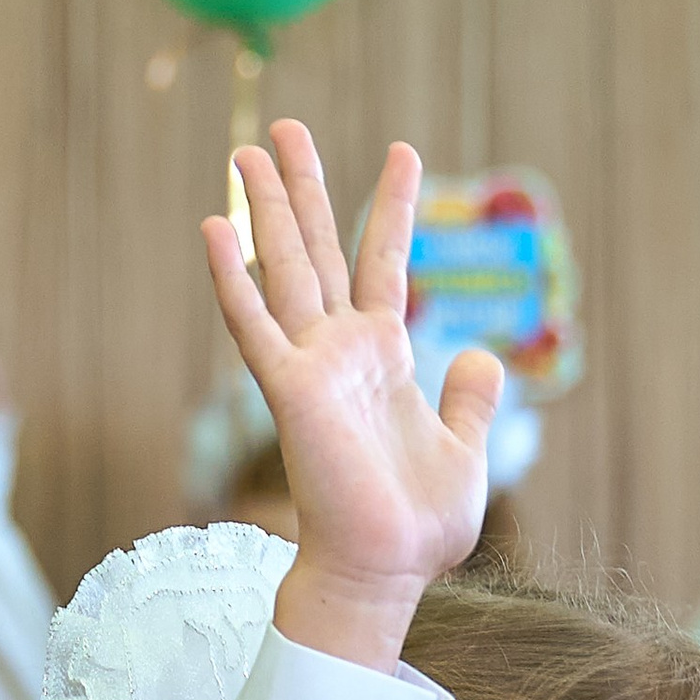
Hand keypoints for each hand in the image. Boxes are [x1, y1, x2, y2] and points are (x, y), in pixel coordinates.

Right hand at [203, 123, 498, 672]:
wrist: (386, 572)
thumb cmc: (420, 527)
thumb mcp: (467, 452)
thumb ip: (472, 401)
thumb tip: (484, 356)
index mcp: (383, 359)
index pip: (383, 262)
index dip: (392, 206)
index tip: (401, 149)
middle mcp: (340, 352)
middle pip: (318, 249)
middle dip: (302, 187)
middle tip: (284, 127)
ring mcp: (312, 368)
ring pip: (284, 270)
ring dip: (266, 209)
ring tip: (248, 149)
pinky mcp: (291, 393)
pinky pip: (254, 326)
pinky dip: (233, 277)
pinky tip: (215, 226)